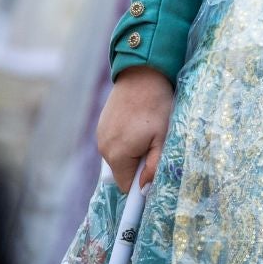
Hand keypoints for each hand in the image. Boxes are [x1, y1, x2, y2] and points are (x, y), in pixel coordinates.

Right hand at [98, 65, 172, 192]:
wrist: (142, 74)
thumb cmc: (156, 106)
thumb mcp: (162, 139)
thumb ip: (153, 166)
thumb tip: (144, 189)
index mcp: (117, 155)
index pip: (126, 186)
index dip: (140, 183)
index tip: (153, 171)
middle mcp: (103, 148)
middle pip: (122, 171)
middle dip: (138, 165)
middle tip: (153, 144)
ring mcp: (101, 135)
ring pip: (118, 157)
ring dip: (132, 151)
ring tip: (147, 131)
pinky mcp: (102, 125)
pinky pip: (114, 142)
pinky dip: (125, 140)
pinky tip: (138, 123)